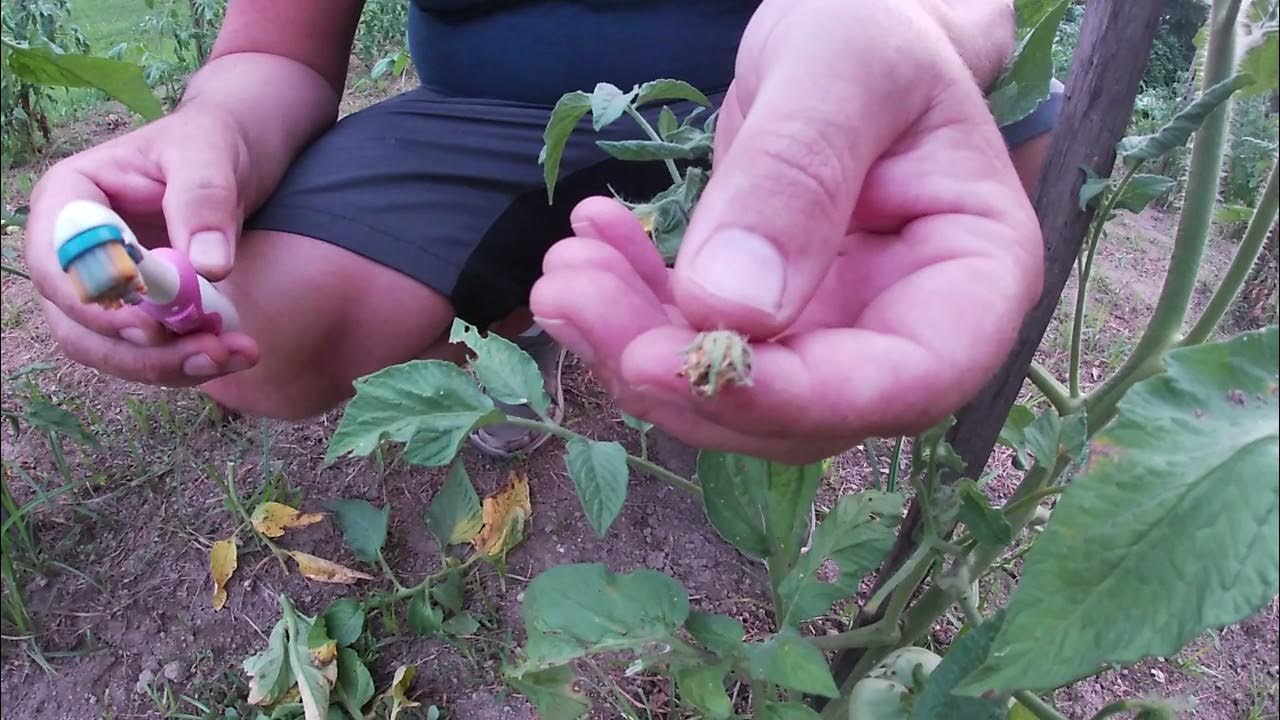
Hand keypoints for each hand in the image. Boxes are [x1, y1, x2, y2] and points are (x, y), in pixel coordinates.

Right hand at [23, 109, 258, 385]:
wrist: (234, 157)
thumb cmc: (209, 144)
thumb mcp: (209, 155)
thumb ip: (203, 202)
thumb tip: (207, 267)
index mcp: (70, 199)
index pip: (58, 264)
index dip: (94, 303)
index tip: (152, 325)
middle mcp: (70, 250)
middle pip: (77, 322)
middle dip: (140, 350)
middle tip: (210, 352)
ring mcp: (99, 287)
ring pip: (109, 350)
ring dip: (168, 365)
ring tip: (233, 354)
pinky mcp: (135, 312)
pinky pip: (146, 354)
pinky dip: (187, 362)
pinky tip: (234, 353)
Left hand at [530, 0, 1042, 462]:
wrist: (848, 32)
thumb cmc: (874, 30)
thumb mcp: (844, 67)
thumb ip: (799, 174)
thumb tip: (731, 310)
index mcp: (975, 278)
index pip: (903, 382)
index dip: (789, 397)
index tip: (671, 365)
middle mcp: (908, 328)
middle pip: (799, 406)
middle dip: (677, 374)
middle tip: (571, 292)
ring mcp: (837, 334)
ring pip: (732, 393)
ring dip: (634, 346)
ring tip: (563, 271)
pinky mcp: (772, 322)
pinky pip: (696, 345)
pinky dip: (632, 309)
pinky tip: (590, 248)